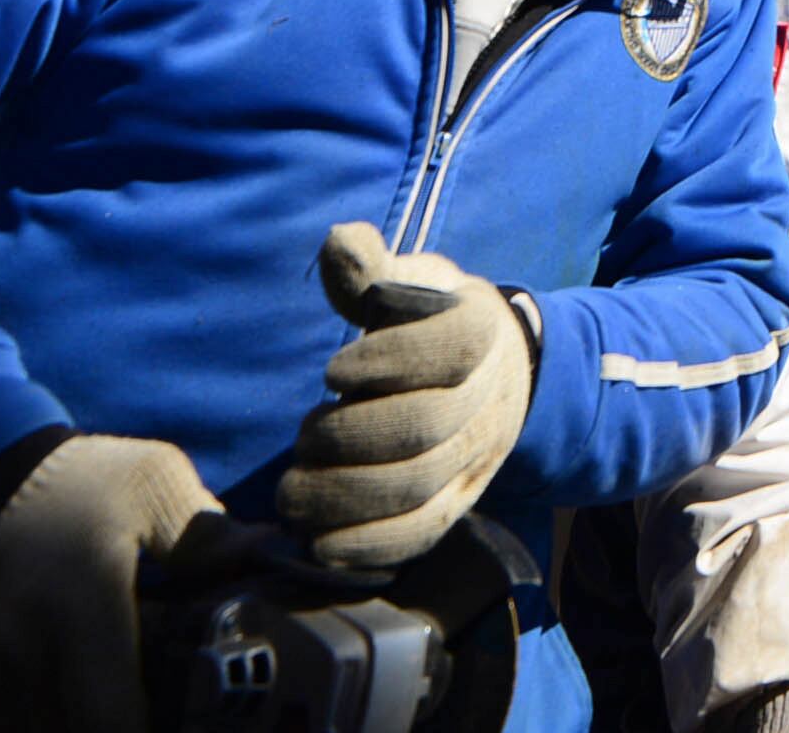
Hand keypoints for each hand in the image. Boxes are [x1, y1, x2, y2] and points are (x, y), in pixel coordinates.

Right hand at [0, 434, 216, 732]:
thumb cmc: (71, 481)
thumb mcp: (150, 481)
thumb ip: (208, 534)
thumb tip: (266, 555)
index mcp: (78, 609)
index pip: (115, 723)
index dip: (156, 728)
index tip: (185, 712)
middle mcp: (19, 656)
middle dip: (118, 722)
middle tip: (151, 700)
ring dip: (77, 720)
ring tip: (106, 684)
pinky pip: (1, 730)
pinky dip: (38, 718)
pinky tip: (62, 684)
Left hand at [281, 220, 534, 567]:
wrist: (493, 376)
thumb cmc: (429, 323)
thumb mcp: (409, 284)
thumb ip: (370, 271)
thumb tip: (340, 242)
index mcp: (478, 332)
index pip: (451, 346)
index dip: (389, 359)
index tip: (334, 369)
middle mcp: (484, 401)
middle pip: (425, 428)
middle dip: (351, 435)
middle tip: (304, 434)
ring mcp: (474, 460)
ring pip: (418, 489)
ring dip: (345, 494)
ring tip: (294, 489)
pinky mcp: (457, 505)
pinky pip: (420, 536)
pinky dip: (368, 546)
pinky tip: (319, 542)